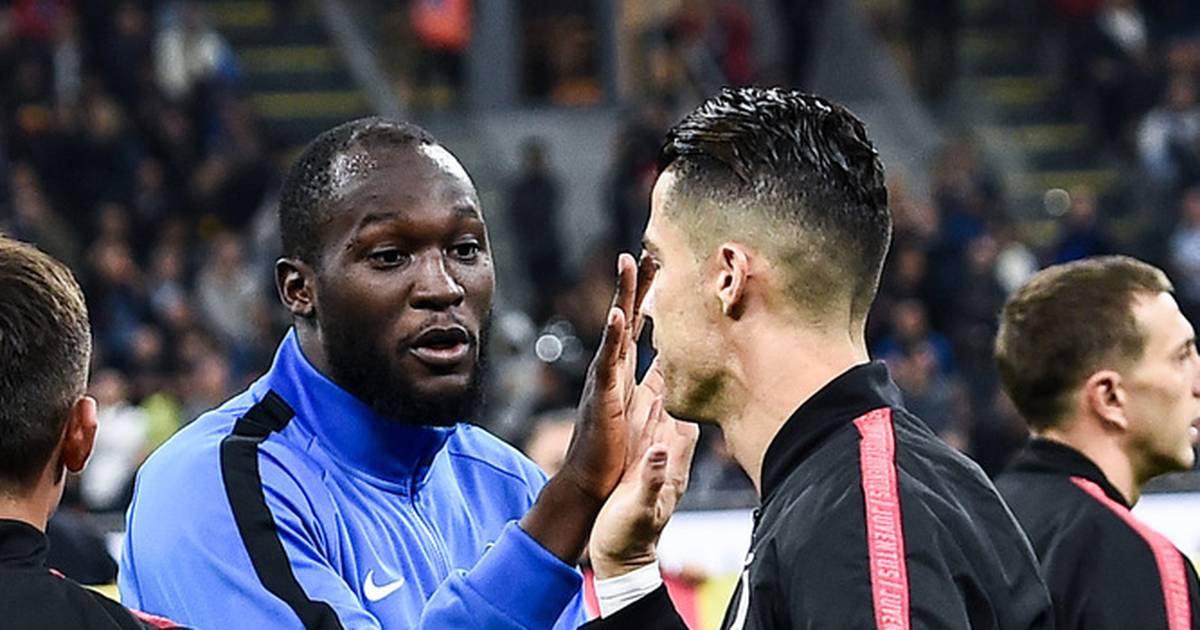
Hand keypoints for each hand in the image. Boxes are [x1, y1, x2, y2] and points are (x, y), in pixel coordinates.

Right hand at [520, 252, 655, 562]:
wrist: (593, 482)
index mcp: (626, 370)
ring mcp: (606, 377)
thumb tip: (675, 371)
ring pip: (616, 327)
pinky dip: (612, 335)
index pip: (639, 323)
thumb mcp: (646, 412)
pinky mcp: (602, 394)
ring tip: (628, 261)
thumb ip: (658, 389)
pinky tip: (617, 313)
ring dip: (623, 293)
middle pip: (627, 314)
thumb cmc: (617, 452)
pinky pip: (608, 359)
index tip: (659, 262)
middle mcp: (614, 367)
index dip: (648, 294)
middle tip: (645, 246)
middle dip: (636, 281)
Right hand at [589, 363, 698, 579]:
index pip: (684, 417)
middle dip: (675, 375)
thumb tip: (659, 451)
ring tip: (660, 348)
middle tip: (674, 337)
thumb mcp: (639, 511)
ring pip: (659, 411)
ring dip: (659, 383)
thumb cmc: (630, 537)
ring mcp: (654, 455)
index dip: (684, 388)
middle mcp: (667, 454)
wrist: (621, 557)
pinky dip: (644, 402)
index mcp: (671, 464)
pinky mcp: (641, 460)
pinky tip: (641, 386)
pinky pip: (644, 424)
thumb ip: (652, 481)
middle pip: (674, 407)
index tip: (684, 356)